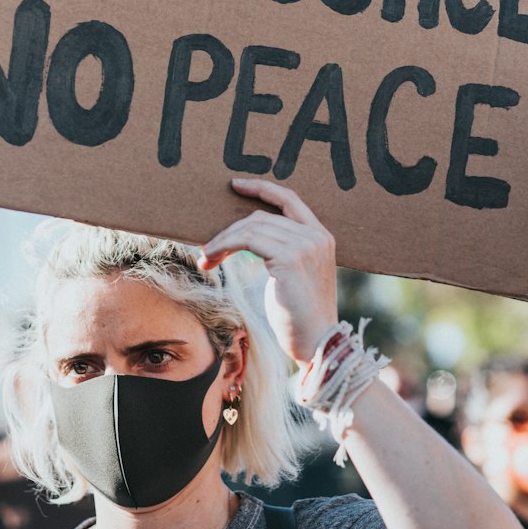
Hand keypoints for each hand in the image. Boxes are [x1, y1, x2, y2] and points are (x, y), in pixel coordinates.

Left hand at [198, 180, 337, 363]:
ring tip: (206, 258)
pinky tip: (212, 261)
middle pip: (261, 216)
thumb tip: (244, 240)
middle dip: (229, 230)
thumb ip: (281, 253)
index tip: (236, 185)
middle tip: (207, 249)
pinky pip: (247, 240)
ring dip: (222, 241)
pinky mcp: (289, 259)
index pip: (290, 199)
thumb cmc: (301, 317)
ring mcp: (305, 246)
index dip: (262, 189)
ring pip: (251, 227)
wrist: (319, 344)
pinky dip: (224, 246)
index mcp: (321, 237)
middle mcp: (316, 236)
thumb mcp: (293, 278)